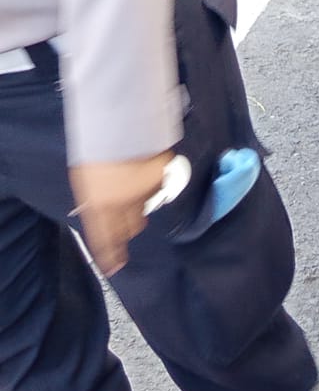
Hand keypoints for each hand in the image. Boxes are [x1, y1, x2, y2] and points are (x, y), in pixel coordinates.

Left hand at [70, 152, 174, 275]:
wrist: (119, 122)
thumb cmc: (95, 152)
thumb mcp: (84, 181)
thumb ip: (93, 203)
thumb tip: (99, 215)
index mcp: (100, 205)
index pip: (105, 240)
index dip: (110, 256)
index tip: (114, 268)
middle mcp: (124, 203)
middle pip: (131, 229)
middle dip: (127, 228)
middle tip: (124, 220)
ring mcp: (144, 190)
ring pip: (145, 209)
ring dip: (138, 205)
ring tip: (131, 189)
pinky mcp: (161, 177)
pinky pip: (156, 190)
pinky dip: (150, 186)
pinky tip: (142, 174)